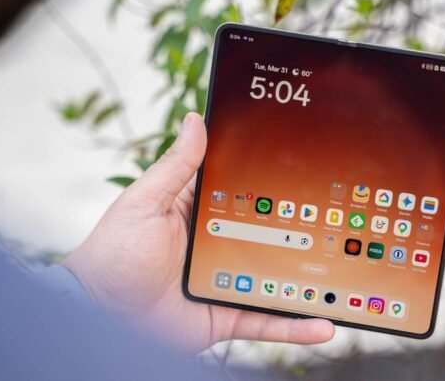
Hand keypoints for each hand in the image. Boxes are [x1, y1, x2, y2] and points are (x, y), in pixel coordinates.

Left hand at [63, 113, 334, 351]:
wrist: (98, 315)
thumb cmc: (114, 254)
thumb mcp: (146, 202)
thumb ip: (177, 166)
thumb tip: (195, 119)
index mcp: (203, 215)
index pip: (247, 194)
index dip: (274, 182)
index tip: (309, 165)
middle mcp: (221, 247)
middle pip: (271, 236)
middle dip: (304, 230)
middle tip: (343, 218)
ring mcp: (228, 283)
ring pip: (277, 280)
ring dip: (310, 281)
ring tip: (346, 275)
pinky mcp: (227, 317)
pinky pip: (267, 321)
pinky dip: (296, 325)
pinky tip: (326, 323)